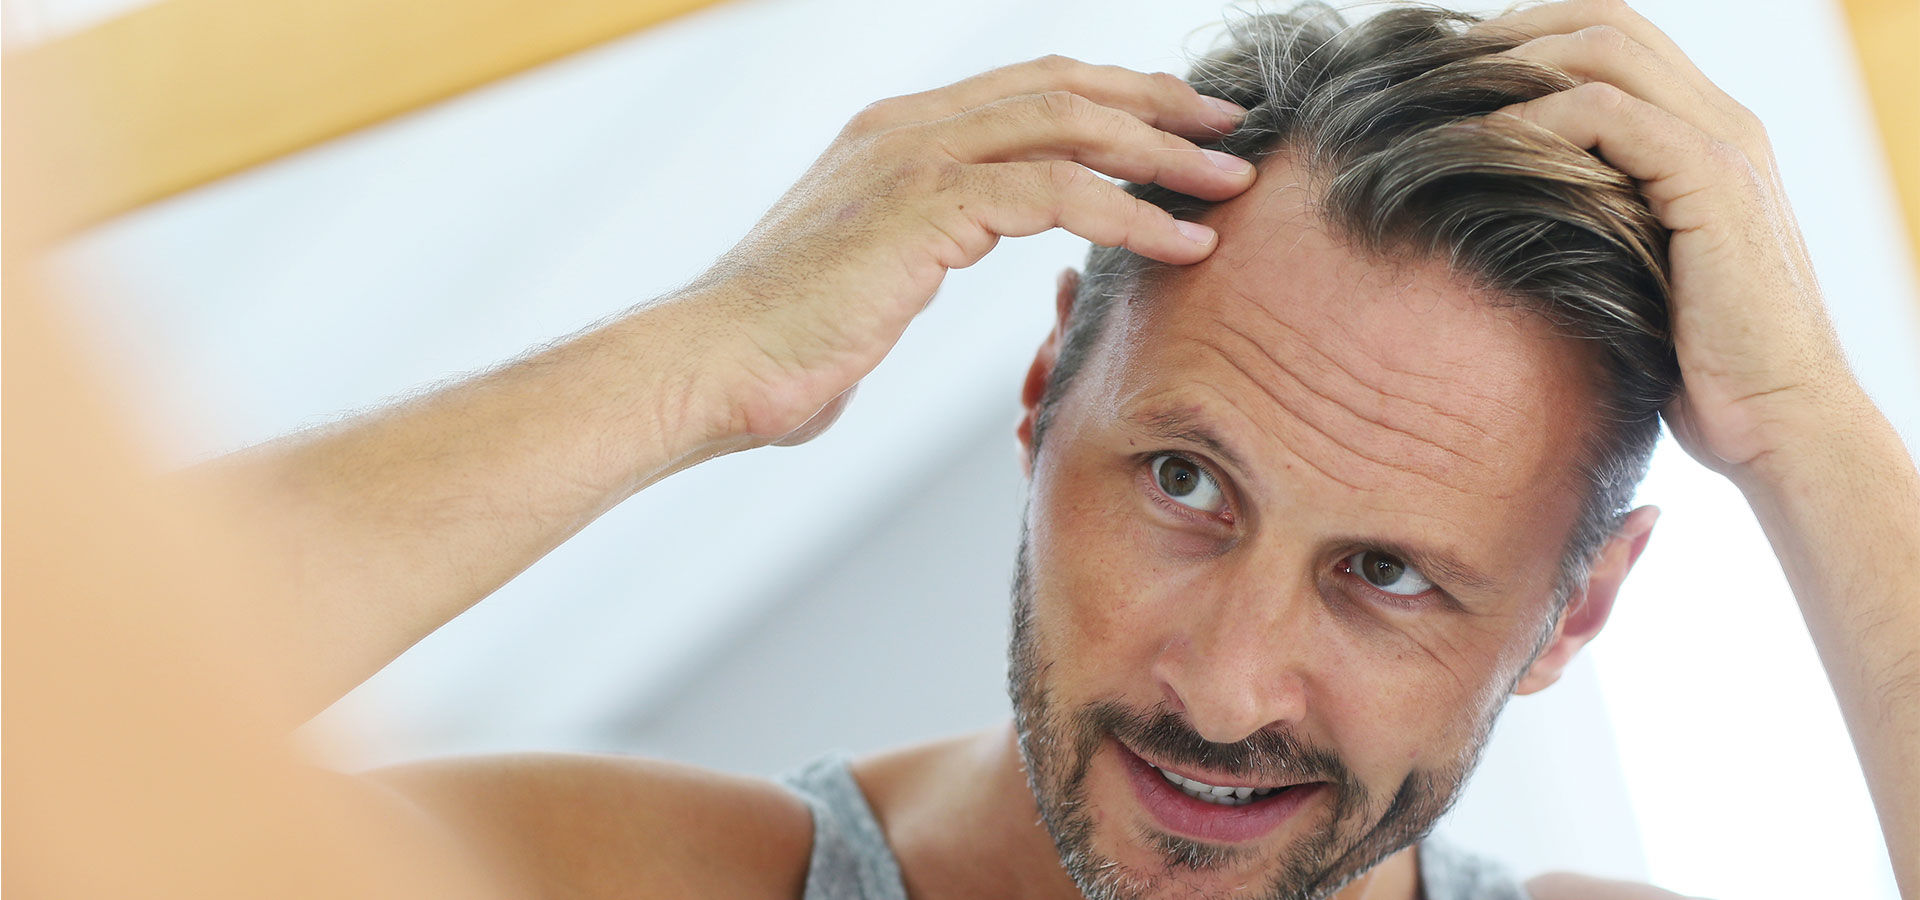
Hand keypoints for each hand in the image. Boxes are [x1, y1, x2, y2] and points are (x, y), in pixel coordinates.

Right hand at [677, 56, 1255, 446]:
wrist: (710, 368)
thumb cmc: (778, 350)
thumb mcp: (859, 281)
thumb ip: (905, 257)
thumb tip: (916, 279)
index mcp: (893, 135)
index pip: (1027, 92)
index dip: (1112, 101)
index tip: (1177, 126)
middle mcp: (907, 128)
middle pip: (1062, 88)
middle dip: (1156, 104)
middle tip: (1228, 128)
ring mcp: (913, 158)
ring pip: (1069, 127)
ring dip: (1162, 153)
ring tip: (1230, 182)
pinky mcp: (923, 207)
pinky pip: (1054, 194)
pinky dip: (1130, 215)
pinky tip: (1181, 242)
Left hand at [1485, 0, 1860, 479]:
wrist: (1780, 421)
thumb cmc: (1696, 369)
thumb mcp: (1631, 274)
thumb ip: (1591, 222)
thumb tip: (1494, 212)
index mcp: (1708, 133)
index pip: (1614, 37)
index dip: (1529, 40)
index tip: (1453, 78)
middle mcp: (1723, 121)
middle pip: (1604, 22)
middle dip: (1508, 37)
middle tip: (1430, 75)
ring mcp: (1724, 145)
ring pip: (1603, 50)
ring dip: (1510, 68)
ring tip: (1441, 105)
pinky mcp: (1712, 181)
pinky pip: (1606, 114)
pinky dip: (1534, 122)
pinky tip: (1480, 150)